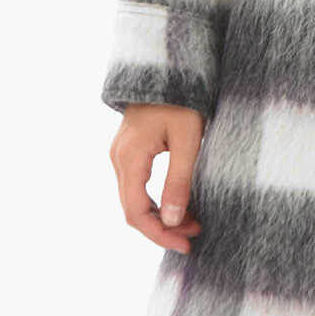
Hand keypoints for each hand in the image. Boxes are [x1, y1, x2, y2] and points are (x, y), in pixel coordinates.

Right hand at [109, 103, 204, 253]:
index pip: (136, 213)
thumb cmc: (181, 100)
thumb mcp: (188, 140)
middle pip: (133, 210)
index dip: (159, 234)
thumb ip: (179, 181)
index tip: (186, 245)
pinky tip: (181, 204)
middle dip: (163, 228)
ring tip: (194, 221)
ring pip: (135, 200)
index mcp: (129, 158)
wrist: (169, 71)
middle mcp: (118, 160)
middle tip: (195, 234)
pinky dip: (157, 200)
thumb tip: (171, 221)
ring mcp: (121, 156)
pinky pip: (138, 186)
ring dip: (161, 215)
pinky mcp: (129, 152)